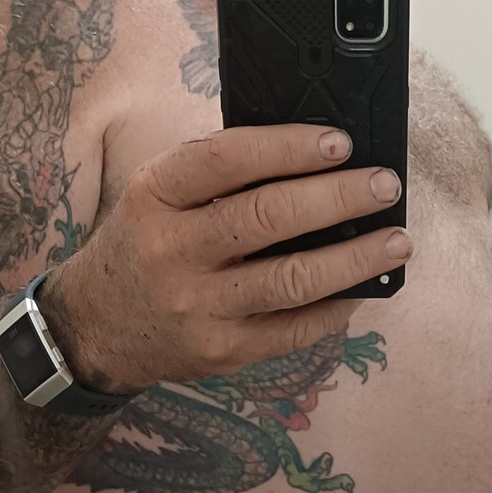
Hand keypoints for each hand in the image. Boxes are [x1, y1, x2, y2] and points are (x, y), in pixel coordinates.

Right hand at [40, 124, 409, 391]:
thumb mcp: (156, 193)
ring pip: (291, 280)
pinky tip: (363, 288)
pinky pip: (293, 329)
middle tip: (384, 186)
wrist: (95, 328)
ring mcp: (199, 307)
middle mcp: (173, 251)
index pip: (227, 159)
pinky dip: (336, 307)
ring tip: (397, 241)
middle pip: (268, 218)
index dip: (289, 148)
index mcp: (155, 196)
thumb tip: (314, 154)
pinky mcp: (222, 351)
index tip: (341, 141)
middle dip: (338, 198)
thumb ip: (217, 171)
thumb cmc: (144, 243)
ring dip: (354, 259)